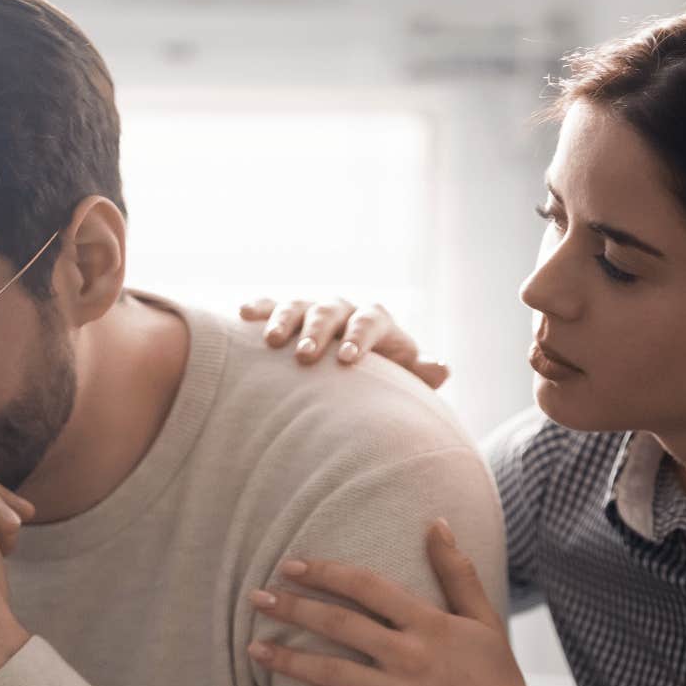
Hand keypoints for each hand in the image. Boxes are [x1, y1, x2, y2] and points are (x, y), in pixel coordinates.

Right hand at [239, 297, 449, 388]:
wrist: (353, 370)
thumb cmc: (380, 380)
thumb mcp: (402, 378)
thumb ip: (419, 374)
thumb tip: (442, 368)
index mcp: (374, 322)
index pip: (370, 321)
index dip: (359, 337)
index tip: (346, 360)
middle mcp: (344, 311)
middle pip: (331, 311)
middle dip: (318, 330)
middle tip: (305, 354)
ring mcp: (313, 311)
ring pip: (299, 305)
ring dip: (285, 320)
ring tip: (272, 342)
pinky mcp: (287, 316)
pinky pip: (271, 306)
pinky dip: (259, 308)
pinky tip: (243, 314)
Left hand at [246, 519, 585, 685]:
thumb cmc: (499, 680)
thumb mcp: (484, 620)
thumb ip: (456, 572)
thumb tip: (437, 523)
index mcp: (429, 625)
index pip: (366, 588)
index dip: (325, 574)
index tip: (290, 566)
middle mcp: (408, 657)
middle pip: (338, 625)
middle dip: (292, 608)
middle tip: (256, 597)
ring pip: (329, 672)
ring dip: (286, 659)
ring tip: (252, 646)